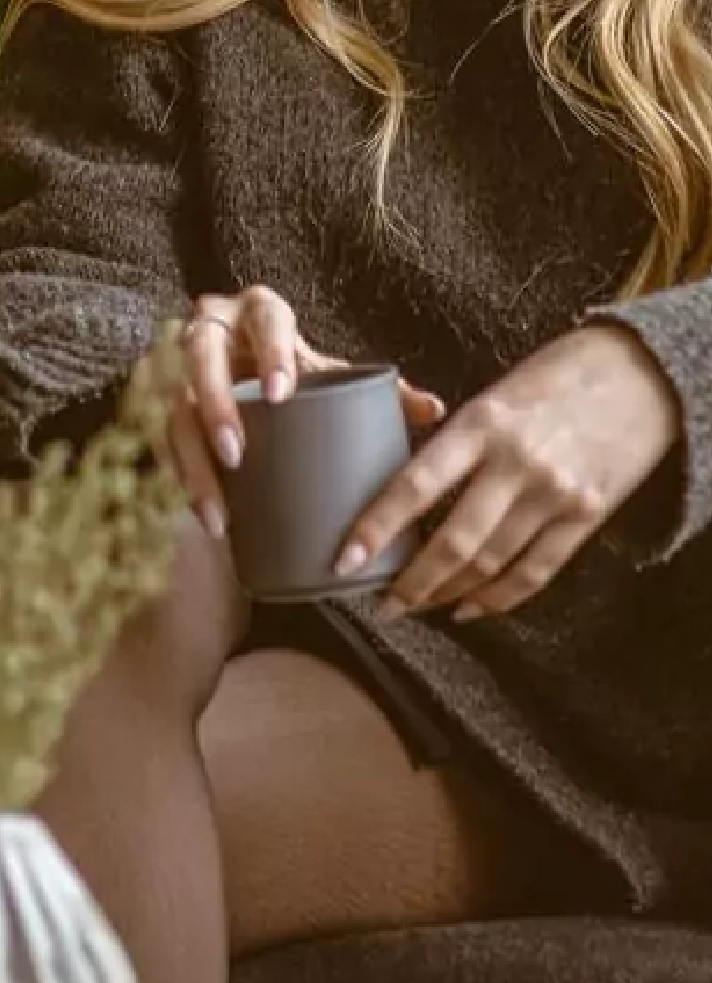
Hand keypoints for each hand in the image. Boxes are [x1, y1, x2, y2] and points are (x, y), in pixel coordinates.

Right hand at [168, 286, 444, 535]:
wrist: (240, 365)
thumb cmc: (293, 370)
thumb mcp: (330, 374)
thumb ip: (379, 390)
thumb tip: (432, 411)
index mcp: (259, 312)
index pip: (265, 318)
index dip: (270, 351)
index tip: (282, 394)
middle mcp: (210, 328)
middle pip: (199, 353)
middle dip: (214, 403)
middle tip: (237, 453)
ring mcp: (176, 363)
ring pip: (171, 402)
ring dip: (191, 455)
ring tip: (217, 508)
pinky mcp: (161, 400)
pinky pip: (161, 437)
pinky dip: (180, 476)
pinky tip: (205, 514)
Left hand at [337, 323, 679, 621]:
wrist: (639, 374)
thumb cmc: (554, 377)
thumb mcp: (495, 392)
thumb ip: (453, 435)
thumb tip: (398, 474)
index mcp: (481, 423)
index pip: (416, 484)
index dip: (377, 527)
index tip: (344, 558)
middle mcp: (516, 462)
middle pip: (454, 541)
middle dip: (411, 582)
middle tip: (382, 603)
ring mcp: (554, 494)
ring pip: (490, 563)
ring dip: (448, 593)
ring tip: (418, 605)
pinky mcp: (586, 517)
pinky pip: (536, 572)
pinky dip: (499, 598)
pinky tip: (470, 608)